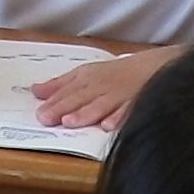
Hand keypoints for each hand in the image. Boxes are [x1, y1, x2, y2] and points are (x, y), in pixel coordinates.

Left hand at [29, 46, 163, 128]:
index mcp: (88, 78)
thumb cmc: (117, 74)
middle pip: (80, 98)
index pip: (68, 91)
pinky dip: (118, 118)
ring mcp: (120, 96)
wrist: (158, 67)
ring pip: (100, 105)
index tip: (39, 112)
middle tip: (46, 118)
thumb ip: (61, 84)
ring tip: (70, 122)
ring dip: (85, 113)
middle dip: (63, 108)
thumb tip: (35, 91)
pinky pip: (127, 112)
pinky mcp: (139, 104)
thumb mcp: (87, 74)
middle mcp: (102, 86)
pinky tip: (107, 126)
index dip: (53, 101)